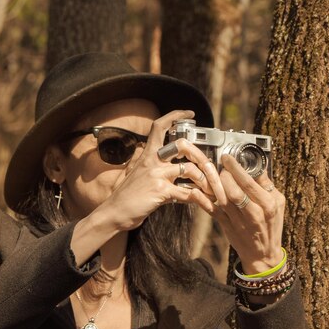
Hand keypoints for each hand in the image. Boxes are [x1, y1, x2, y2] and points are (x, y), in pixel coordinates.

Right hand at [97, 110, 224, 230]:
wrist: (114, 213)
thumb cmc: (127, 197)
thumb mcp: (136, 173)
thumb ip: (150, 165)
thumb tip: (157, 159)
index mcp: (147, 155)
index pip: (159, 126)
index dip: (175, 116)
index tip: (190, 114)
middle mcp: (152, 161)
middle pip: (183, 146)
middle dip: (203, 157)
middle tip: (212, 170)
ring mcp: (156, 175)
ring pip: (191, 170)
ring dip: (207, 183)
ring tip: (214, 193)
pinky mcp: (161, 191)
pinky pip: (189, 193)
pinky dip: (203, 201)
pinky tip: (208, 206)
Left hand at [211, 154, 284, 274]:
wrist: (263, 254)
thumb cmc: (271, 225)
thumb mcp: (278, 204)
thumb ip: (267, 185)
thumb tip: (257, 165)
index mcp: (268, 205)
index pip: (250, 183)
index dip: (237, 168)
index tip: (228, 157)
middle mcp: (253, 213)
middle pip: (234, 191)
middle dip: (224, 175)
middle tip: (221, 167)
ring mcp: (238, 221)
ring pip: (223, 199)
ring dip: (214, 184)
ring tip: (211, 172)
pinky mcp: (226, 226)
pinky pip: (212, 211)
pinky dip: (202, 201)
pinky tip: (195, 191)